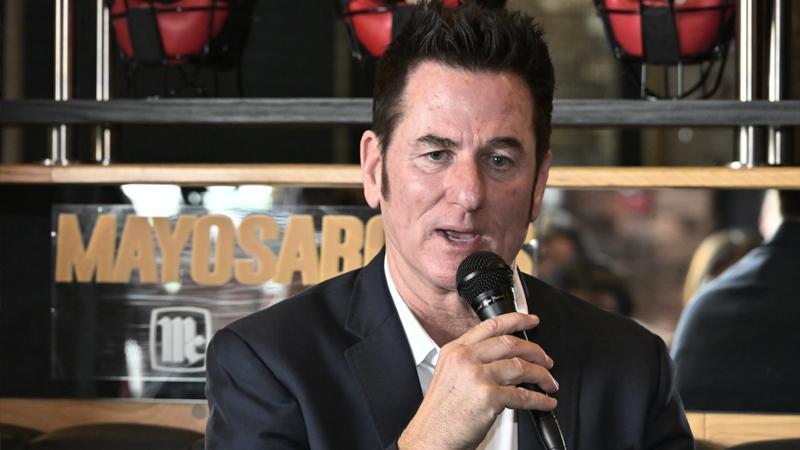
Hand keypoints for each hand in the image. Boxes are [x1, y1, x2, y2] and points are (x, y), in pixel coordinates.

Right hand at [397, 313, 557, 449]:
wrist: (431, 438)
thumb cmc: (441, 413)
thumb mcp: (449, 375)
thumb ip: (471, 360)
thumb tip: (502, 357)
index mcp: (454, 350)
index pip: (490, 327)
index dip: (516, 320)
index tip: (530, 321)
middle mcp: (465, 359)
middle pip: (510, 344)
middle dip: (535, 351)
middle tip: (545, 360)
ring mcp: (477, 376)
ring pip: (520, 367)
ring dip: (541, 375)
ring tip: (548, 382)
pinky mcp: (489, 397)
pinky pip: (523, 395)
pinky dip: (540, 399)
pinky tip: (545, 401)